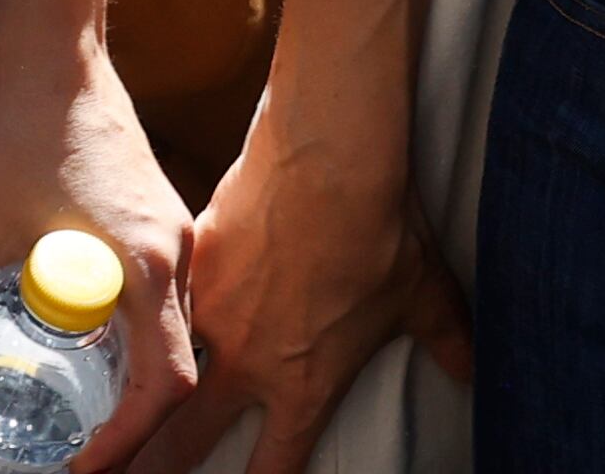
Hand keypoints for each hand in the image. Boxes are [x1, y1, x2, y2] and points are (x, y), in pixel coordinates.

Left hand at [0, 52, 196, 470]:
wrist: (47, 46)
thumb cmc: (17, 129)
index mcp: (145, 265)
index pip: (165, 383)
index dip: (127, 441)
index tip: (79, 467)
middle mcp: (174, 252)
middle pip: (172, 363)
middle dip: (128, 423)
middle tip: (73, 451)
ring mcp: (170, 228)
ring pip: (166, 328)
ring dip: (129, 376)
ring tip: (75, 406)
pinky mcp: (153, 212)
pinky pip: (156, 293)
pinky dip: (127, 332)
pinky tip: (77, 335)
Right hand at [140, 109, 471, 473]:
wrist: (329, 161)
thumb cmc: (380, 233)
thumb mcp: (425, 296)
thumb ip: (447, 342)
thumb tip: (473, 369)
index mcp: (303, 386)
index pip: (271, 469)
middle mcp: (247, 363)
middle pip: (184, 440)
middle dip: (158, 465)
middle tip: (139, 472)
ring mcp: (212, 314)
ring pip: (165, 370)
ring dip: (151, 389)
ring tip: (131, 403)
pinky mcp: (194, 265)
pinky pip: (173, 299)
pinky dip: (171, 307)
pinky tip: (155, 306)